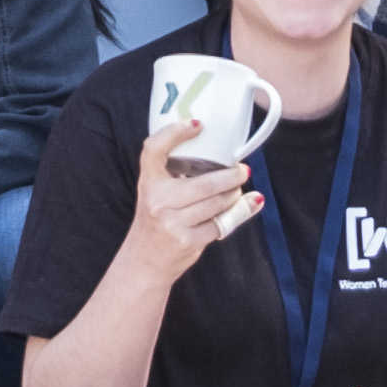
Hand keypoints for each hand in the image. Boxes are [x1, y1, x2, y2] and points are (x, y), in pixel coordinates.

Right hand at [122, 114, 261, 289]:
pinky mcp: (186, 241)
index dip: (174, 133)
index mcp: (148, 182)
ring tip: (237, 191)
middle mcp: (157, 200)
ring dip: (234, 196)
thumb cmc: (156, 219)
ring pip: (217, 203)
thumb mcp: (156, 192)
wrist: (144, 261)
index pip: (154, 149)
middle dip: (231, 176)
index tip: (198, 124)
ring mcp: (172, 222)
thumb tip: (220, 154)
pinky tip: (242, 208)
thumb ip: (176, 172)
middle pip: (205, 183)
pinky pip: (220, 224)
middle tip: (242, 170)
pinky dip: (235, 214)